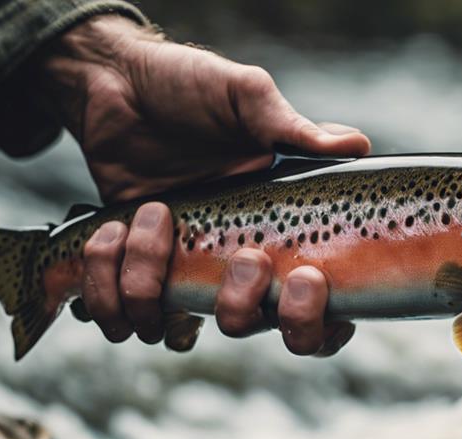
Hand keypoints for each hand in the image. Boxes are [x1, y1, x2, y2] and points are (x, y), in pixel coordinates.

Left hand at [41, 16, 368, 354]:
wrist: (117, 84)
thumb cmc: (190, 85)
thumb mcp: (246, 96)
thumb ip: (294, 127)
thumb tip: (356, 147)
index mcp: (280, 229)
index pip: (318, 308)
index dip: (318, 321)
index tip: (305, 280)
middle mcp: (236, 263)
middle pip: (252, 329)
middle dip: (242, 305)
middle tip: (244, 254)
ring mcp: (183, 272)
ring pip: (175, 332)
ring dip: (151, 285)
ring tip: (151, 215)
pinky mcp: (136, 270)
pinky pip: (121, 316)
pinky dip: (106, 284)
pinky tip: (112, 232)